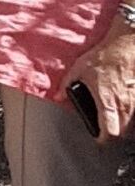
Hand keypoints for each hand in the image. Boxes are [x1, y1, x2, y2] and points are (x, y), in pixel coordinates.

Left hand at [65, 21, 134, 140]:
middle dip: (114, 135)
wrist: (126, 45)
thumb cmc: (104, 57)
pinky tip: (122, 111)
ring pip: (131, 122)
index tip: (98, 140)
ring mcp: (133, 99)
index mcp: (107, 100)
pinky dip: (129, 114)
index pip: (110, 130)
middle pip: (123, 131)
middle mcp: (123, 102)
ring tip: (112, 124)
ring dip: (122, 126)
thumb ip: (67, 85)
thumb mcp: (78, 69)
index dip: (104, 139)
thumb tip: (59, 95)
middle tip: (104, 133)